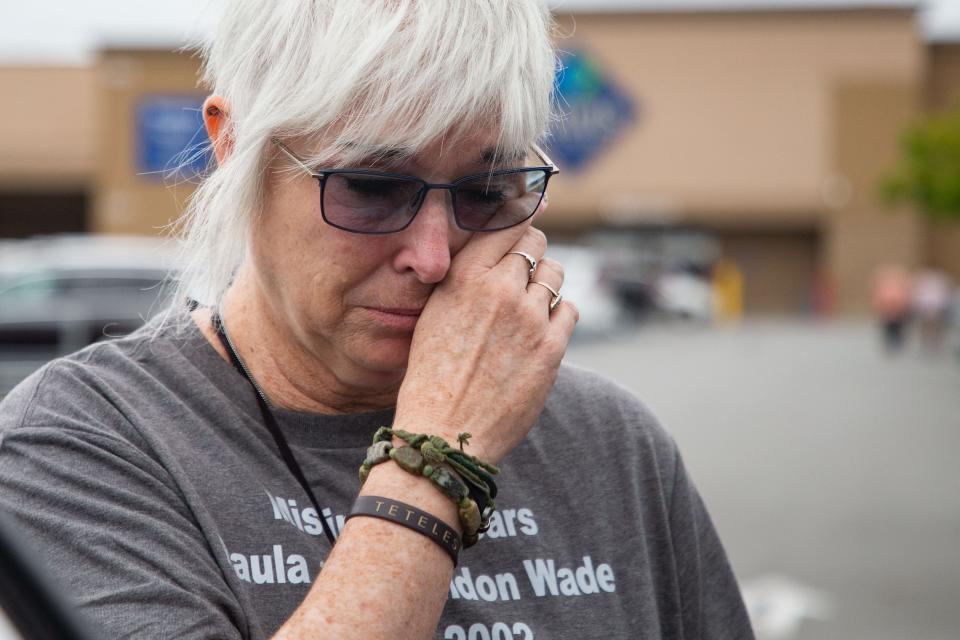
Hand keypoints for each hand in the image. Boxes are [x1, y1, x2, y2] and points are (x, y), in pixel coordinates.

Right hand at [394, 222, 577, 463]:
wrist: (444, 431)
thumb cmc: (432, 375)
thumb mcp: (434, 313)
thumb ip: (464, 278)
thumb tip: (494, 251)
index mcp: (465, 276)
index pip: (507, 222)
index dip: (519, 218)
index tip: (525, 218)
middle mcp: (501, 289)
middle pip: (536, 243)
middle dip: (531, 252)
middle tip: (524, 269)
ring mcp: (530, 318)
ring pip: (555, 274)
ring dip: (545, 282)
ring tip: (529, 303)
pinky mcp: (552, 348)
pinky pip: (568, 309)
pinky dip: (558, 313)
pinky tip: (541, 329)